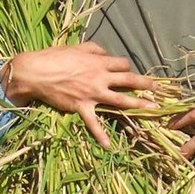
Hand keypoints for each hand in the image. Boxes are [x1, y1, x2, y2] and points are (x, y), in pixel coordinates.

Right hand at [0, 42, 156, 147]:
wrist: (36, 73)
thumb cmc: (55, 57)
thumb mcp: (77, 47)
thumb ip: (94, 49)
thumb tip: (105, 53)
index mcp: (99, 63)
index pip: (122, 64)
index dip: (127, 67)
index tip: (128, 71)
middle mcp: (100, 78)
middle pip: (128, 80)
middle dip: (145, 84)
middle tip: (158, 88)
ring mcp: (92, 94)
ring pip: (120, 100)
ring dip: (138, 105)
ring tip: (152, 109)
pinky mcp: (81, 107)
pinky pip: (93, 123)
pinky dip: (101, 135)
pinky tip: (109, 146)